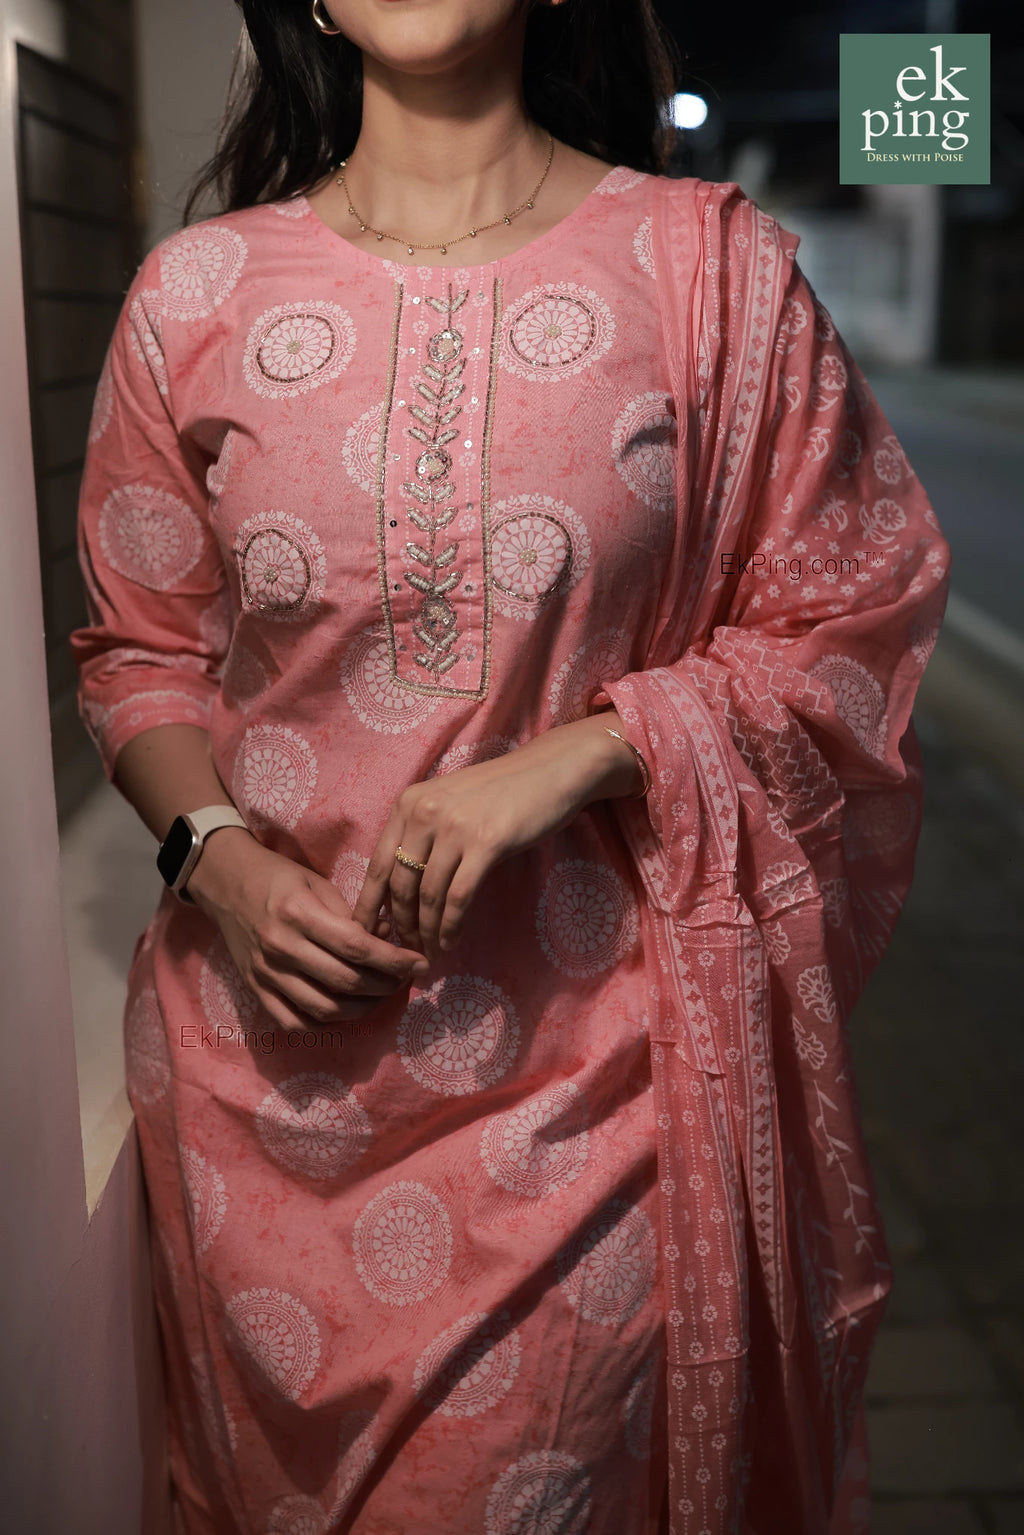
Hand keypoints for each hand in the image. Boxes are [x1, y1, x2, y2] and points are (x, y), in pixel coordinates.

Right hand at [186, 827, 431, 1031]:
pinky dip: (326, 1024)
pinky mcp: (256, 990)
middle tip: (404, 979)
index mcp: (299, 914)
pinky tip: (347, 1010)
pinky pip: (294, 1022)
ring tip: (381, 994)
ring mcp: (266, 973)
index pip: (356, 947)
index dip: (394, 960)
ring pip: (324, 1009)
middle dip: (385, 985)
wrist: (225, 883)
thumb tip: (389, 936)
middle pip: (345, 981)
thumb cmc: (278, 878)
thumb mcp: (318, 883)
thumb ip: (352, 915)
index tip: (420, 963)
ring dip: (363, 1008)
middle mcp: (281, 947)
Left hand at [351, 712, 642, 962]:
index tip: (369, 934)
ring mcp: (455, 827)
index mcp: (409, 803)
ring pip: (428, 896)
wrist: (551, 770)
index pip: (378, 864)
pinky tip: (451, 941)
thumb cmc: (501, 791)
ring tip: (430, 951)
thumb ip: (422, 835)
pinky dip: (451, 926)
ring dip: (427, 931)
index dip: (369, 905)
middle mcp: (425, 812)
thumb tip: (401, 888)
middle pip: (400, 885)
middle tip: (407, 950)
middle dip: (401, 925)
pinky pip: (458, 897)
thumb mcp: (449, 803)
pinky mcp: (486, 842)